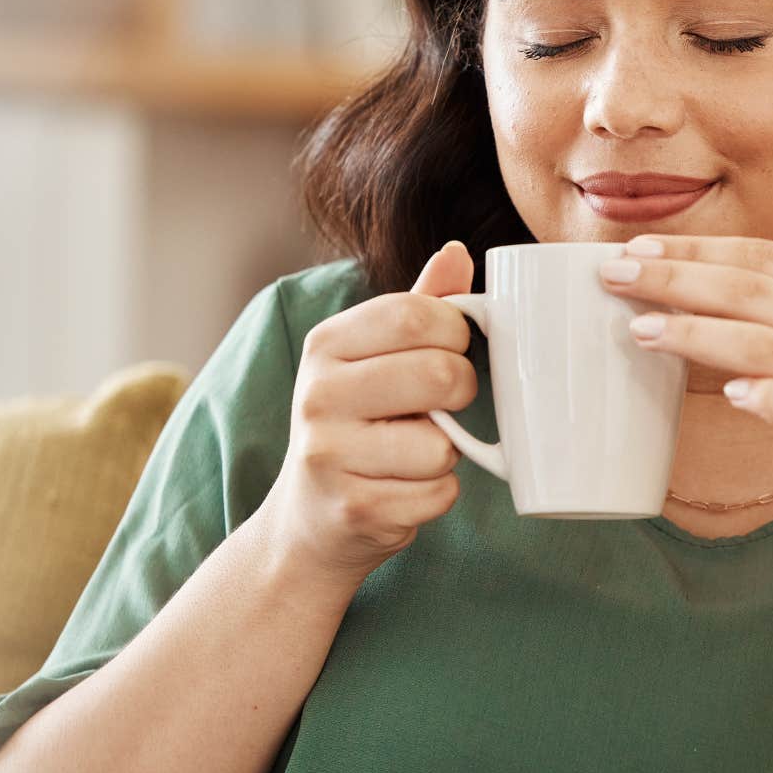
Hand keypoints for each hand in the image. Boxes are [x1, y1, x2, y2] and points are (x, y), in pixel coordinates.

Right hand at [260, 242, 476, 581]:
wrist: (309, 520)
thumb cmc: (355, 425)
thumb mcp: (373, 358)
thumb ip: (417, 306)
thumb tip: (456, 252)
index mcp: (326, 345)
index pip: (415, 315)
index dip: (455, 332)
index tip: (453, 348)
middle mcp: (317, 395)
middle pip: (440, 374)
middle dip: (462, 391)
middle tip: (445, 404)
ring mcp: (330, 454)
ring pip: (442, 444)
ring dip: (447, 452)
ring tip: (412, 453)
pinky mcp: (354, 509)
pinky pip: (438, 493)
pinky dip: (437, 494)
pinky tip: (403, 489)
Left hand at [598, 234, 772, 559]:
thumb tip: (693, 288)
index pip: (764, 256)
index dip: (698, 248)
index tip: (638, 246)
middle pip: (754, 290)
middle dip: (678, 278)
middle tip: (615, 275)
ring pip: (766, 343)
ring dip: (697, 333)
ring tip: (640, 330)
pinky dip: (768, 398)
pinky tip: (729, 395)